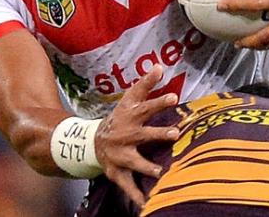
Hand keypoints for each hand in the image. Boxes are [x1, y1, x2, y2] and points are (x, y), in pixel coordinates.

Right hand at [94, 65, 179, 208]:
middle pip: (143, 134)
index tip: (173, 98)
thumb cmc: (120, 118)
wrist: (93, 142)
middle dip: (158, 133)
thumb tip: (159, 65)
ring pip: (134, 161)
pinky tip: (146, 204)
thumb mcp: (129, 99)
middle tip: (175, 133)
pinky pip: (127, 185)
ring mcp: (121, 155)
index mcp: (130, 117)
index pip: (146, 107)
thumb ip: (145, 84)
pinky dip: (136, 195)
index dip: (158, 102)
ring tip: (160, 171)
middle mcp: (125, 135)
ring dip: (147, 165)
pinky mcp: (118, 172)